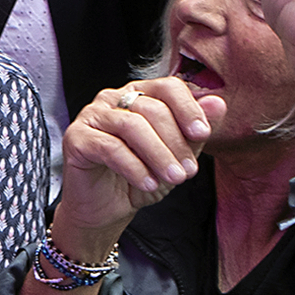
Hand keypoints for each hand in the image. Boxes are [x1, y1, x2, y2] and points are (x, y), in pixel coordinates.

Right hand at [56, 78, 216, 252]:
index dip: (188, 109)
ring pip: (132, 125)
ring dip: (158, 155)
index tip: (202, 134)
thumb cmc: (140, 177)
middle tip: (188, 172)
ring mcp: (91, 116)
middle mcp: (113, 99)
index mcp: (139, 95)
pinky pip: (109, 147)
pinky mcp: (76, 138)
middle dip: (175, 142)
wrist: (107, 208)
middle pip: (151, 108)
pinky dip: (134, 168)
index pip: (167, 87)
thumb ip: (194, 130)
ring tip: (173, 180)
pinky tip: (148, 184)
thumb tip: (218, 103)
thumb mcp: (175, 156)